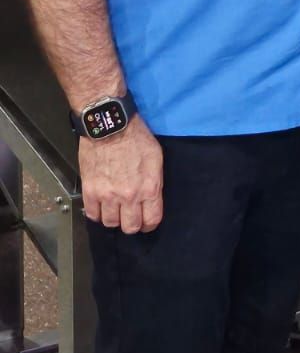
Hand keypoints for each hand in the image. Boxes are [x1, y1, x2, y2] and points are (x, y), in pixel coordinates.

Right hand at [79, 115, 162, 233]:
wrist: (111, 125)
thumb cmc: (136, 137)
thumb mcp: (156, 158)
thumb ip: (154, 182)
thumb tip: (151, 198)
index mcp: (149, 188)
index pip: (151, 220)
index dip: (149, 223)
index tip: (146, 221)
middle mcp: (129, 196)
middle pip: (130, 227)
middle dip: (132, 224)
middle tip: (130, 216)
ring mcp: (108, 195)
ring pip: (110, 223)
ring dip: (113, 218)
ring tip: (115, 209)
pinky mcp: (90, 191)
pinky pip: (92, 214)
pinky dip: (97, 213)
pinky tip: (101, 206)